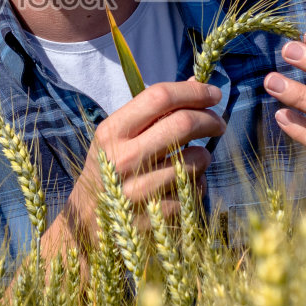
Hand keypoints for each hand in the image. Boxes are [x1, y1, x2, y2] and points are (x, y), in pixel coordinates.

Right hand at [42, 79, 223, 257]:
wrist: (87, 222)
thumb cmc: (110, 169)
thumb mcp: (120, 136)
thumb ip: (155, 110)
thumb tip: (195, 83)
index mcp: (112, 131)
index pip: (160, 96)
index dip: (193, 91)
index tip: (214, 94)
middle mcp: (122, 158)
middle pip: (182, 124)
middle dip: (210, 120)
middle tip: (218, 124)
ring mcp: (135, 191)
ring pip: (195, 161)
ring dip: (204, 156)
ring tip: (195, 159)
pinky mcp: (151, 218)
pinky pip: (193, 192)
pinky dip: (197, 185)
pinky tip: (185, 185)